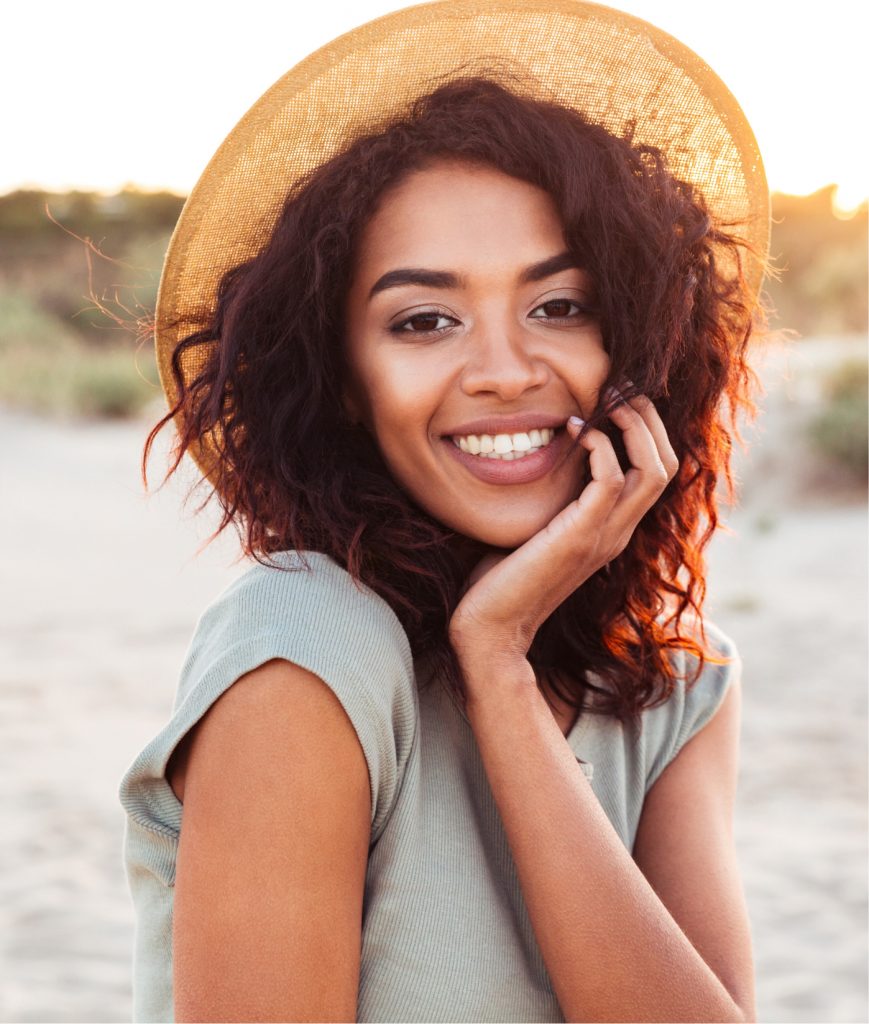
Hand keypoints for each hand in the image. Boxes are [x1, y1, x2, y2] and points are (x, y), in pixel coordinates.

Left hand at [448, 390, 678, 680]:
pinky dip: (600, 448)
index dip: (646, 430)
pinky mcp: (581, 537)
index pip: (658, 472)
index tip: (615, 399)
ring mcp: (605, 536)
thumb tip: (538, 454)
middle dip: (648, 418)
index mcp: (612, 530)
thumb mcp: (535, 529)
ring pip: (654, 469)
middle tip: (619, 387)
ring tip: (607, 400)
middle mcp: (618, 533)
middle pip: (668, 464)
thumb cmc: (500, 578)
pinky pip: (612, 480)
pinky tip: (573, 433)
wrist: (490, 627)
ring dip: (633, 425)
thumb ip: (550, 498)